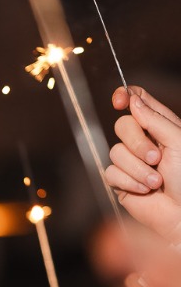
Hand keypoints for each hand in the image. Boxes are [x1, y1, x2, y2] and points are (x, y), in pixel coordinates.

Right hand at [106, 86, 180, 241]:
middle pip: (122, 125)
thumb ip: (154, 119)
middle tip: (156, 158)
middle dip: (137, 143)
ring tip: (156, 182)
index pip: (137, 101)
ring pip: (115, 152)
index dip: (126, 96)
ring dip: (138, 169)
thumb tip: (132, 100)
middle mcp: (143, 142)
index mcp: (160, 126)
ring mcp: (130, 162)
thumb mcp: (177, 140)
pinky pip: (111, 173)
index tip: (120, 100)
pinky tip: (145, 190)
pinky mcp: (121, 182)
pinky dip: (130, 182)